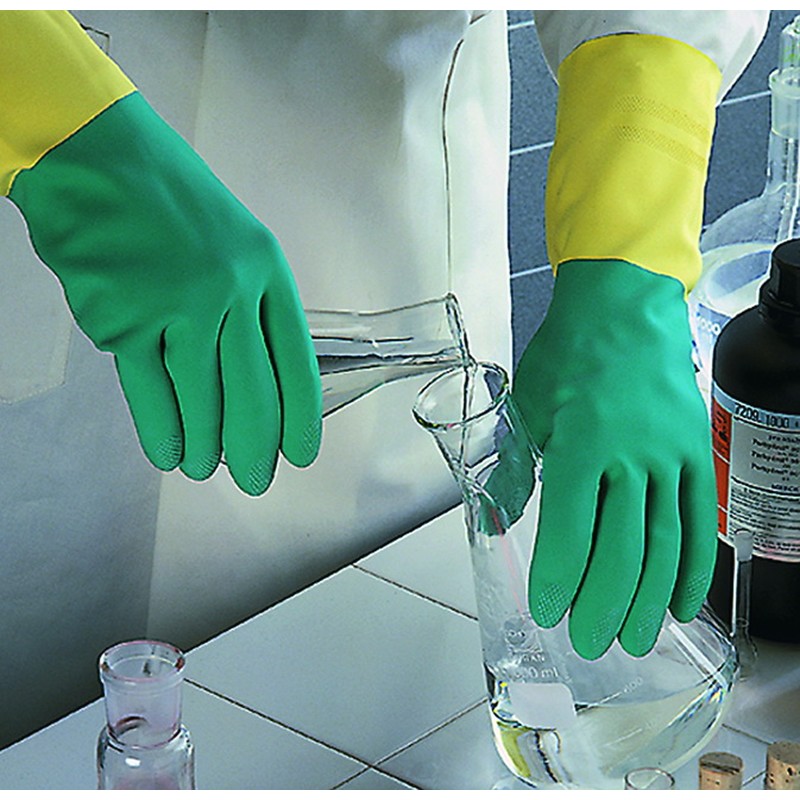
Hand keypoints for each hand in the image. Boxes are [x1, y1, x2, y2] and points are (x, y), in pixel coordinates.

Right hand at [9, 92, 321, 495]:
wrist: (95, 156)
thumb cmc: (168, 200)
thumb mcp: (236, 242)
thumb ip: (251, 306)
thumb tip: (258, 381)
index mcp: (265, 269)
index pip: (297, 364)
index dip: (301, 419)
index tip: (301, 452)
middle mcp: (228, 289)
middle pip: (253, 394)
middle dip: (256, 449)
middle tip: (255, 480)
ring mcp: (175, 304)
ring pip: (201, 401)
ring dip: (206, 447)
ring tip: (206, 468)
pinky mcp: (122, 318)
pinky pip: (149, 394)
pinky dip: (162, 432)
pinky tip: (169, 452)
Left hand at [512, 259, 716, 659]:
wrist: (624, 309)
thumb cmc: (569, 354)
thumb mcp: (526, 407)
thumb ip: (516, 469)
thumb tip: (497, 520)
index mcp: (578, 444)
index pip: (569, 529)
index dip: (558, 578)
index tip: (548, 612)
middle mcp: (628, 456)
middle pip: (620, 547)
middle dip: (603, 603)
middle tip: (591, 642)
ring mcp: (668, 456)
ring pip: (663, 542)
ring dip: (649, 598)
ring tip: (637, 639)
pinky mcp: (692, 452)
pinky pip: (698, 519)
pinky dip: (692, 565)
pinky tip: (680, 602)